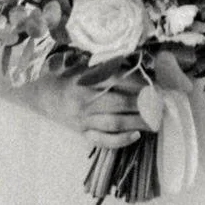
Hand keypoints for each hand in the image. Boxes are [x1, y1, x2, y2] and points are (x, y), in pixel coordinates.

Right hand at [27, 67, 159, 148]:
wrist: (42, 95)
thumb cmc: (66, 76)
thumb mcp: (83, 65)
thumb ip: (105, 65)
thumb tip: (138, 64)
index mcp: (85, 80)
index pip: (116, 80)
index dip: (138, 83)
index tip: (155, 86)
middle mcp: (84, 100)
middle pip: (118, 103)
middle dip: (143, 105)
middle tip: (161, 105)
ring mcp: (83, 119)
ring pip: (114, 122)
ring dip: (137, 122)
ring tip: (156, 122)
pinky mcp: (82, 133)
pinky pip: (102, 140)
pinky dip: (120, 140)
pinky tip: (136, 137)